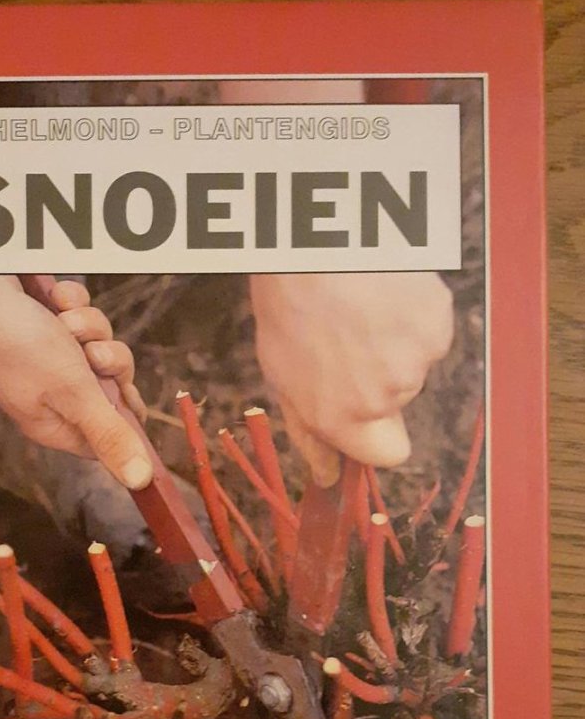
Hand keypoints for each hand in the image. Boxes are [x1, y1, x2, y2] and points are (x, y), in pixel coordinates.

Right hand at [0, 163, 152, 490]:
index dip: (124, 415)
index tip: (124, 393)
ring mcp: (50, 354)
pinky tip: (50, 298)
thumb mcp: (72, 395)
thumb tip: (140, 482)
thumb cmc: (15, 345)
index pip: (108, 435)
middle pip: (112, 384)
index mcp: (57, 423)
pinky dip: (69, 302)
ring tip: (61, 320)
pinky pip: (79, 312)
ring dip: (89, 325)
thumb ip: (108, 435)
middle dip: (108, 359)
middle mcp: (54, 393)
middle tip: (90, 354)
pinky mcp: (45, 319)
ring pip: (100, 342)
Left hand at [250, 271, 453, 484]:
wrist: (316, 244)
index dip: (380, 436)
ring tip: (362, 307)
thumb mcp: (281, 376)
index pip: (388, 455)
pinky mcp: (437, 322)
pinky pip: (430, 328)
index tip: (369, 416)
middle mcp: (385, 397)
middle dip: (379, 376)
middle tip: (349, 338)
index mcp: (343, 418)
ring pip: (414, 361)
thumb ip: (310, 431)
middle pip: (398, 399)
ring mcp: (416, 360)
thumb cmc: (288, 305)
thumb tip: (327, 475)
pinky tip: (384, 291)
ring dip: (394, 341)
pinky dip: (413, 313)